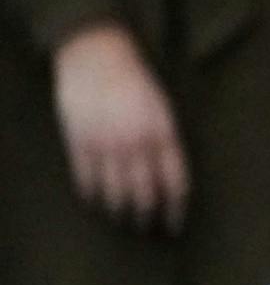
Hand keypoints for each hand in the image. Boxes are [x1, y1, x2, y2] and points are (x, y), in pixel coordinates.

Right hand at [52, 23, 190, 233]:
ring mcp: (106, 144)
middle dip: (147, 218)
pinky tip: (97, 204)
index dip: (175, 210)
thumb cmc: (137, 82)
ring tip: (122, 222)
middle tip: (146, 229)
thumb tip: (169, 183)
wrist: (98, 54)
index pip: (175, 184)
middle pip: (144, 195)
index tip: (174, 226)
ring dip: (119, 213)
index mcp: (164, 135)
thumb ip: (167, 144)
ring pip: (114, 193)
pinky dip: (92, 196)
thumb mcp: (163, 111)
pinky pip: (86, 180)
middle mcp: (136, 143)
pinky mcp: (79, 141)